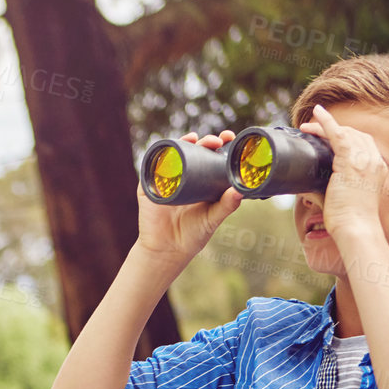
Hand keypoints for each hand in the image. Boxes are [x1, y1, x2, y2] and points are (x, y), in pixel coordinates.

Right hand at [135, 130, 242, 263]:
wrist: (166, 250)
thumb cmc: (192, 235)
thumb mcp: (213, 218)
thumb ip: (226, 205)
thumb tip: (240, 191)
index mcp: (202, 180)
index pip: (212, 156)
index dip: (220, 144)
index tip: (229, 137)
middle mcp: (184, 176)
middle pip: (194, 150)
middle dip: (205, 140)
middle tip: (215, 141)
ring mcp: (166, 179)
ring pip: (174, 154)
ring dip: (183, 142)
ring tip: (194, 139)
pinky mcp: (149, 186)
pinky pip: (152, 167)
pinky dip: (160, 156)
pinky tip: (169, 149)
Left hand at [302, 104, 385, 238]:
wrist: (356, 228)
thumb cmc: (348, 220)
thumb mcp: (340, 198)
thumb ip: (324, 188)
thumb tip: (301, 185)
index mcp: (376, 168)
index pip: (363, 144)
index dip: (346, 136)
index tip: (328, 136)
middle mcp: (374, 161)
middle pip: (355, 135)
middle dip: (334, 129)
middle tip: (312, 130)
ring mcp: (365, 160)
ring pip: (345, 133)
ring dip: (325, 126)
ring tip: (307, 126)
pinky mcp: (351, 162)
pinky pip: (338, 134)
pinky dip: (327, 123)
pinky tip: (317, 115)